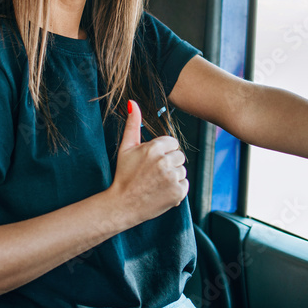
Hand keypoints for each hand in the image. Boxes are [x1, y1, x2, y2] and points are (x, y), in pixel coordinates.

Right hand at [109, 100, 188, 226]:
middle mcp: (165, 161)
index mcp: (154, 147)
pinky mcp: (177, 192)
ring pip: (182, 171)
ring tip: (156, 183)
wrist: (123, 204)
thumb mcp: (126, 148)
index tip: (152, 162)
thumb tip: (133, 103)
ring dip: (172, 177)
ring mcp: (172, 178)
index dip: (163, 152)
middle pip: (179, 156)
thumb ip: (132, 124)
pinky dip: (175, 189)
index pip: (173, 143)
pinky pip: (184, 185)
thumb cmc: (124, 175)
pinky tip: (161, 192)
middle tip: (153, 174)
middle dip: (169, 164)